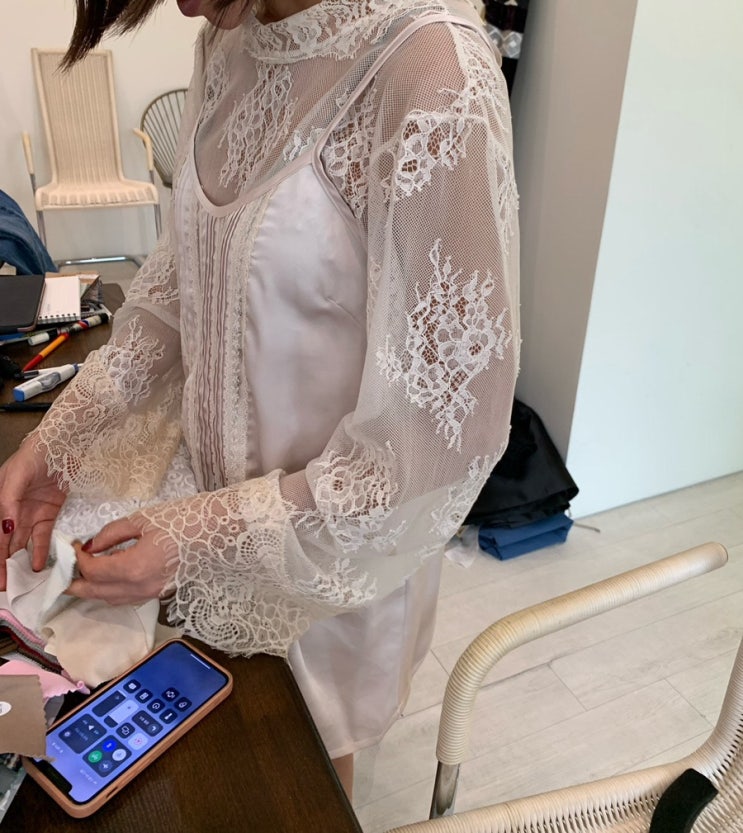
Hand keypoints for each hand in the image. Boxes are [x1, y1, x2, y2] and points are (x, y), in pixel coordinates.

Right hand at [0, 436, 65, 587]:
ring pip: (21, 543)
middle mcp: (10, 511)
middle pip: (3, 543)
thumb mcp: (16, 476)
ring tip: (20, 581)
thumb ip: (8, 502)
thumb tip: (6, 529)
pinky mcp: (48, 513)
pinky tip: (36, 566)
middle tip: (5, 587)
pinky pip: (42, 536)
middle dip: (2, 565)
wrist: (63, 444)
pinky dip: (39, 551)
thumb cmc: (34, 454)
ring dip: (19, 562)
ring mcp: (29, 513)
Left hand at [67, 515, 174, 605]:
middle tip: (63, 573)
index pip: (93, 571)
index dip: (79, 559)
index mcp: (134, 567)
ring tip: (84, 575)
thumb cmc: (180, 522)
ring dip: (93, 589)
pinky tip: (110, 577)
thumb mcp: (141, 520)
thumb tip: (90, 547)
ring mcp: (150, 594)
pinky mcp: (158, 594)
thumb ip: (110, 534)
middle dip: (75, 584)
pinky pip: (126, 598)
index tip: (75, 546)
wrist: (212, 532)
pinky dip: (111, 590)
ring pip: (110, 599)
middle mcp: (139, 587)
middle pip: (96, 592)